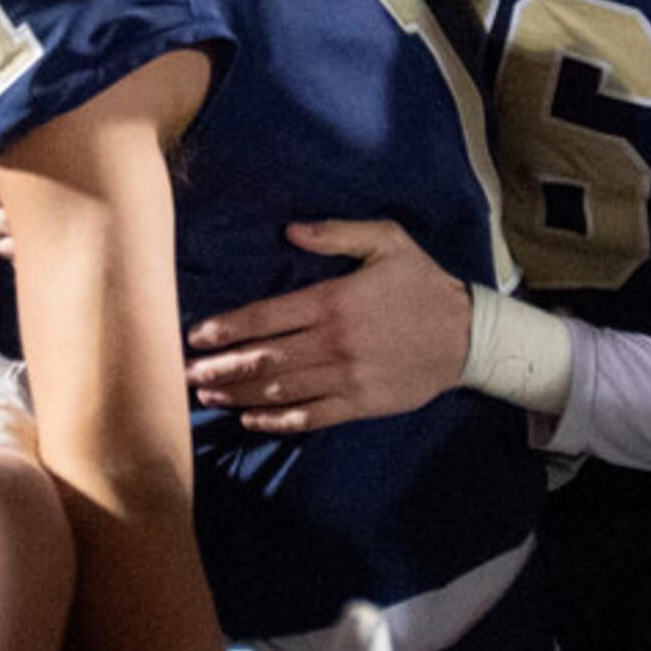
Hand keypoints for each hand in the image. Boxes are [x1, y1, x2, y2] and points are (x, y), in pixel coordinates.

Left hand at [184, 220, 471, 431]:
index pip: (266, 317)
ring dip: (238, 395)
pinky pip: (310, 417)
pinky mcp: (360, 404)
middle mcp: (334, 343)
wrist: (467, 335)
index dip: (226, 328)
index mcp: (333, 301)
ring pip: (280, 390)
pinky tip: (250, 419)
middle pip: (264, 359)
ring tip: (207, 395)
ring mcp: (346, 377)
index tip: (195, 336)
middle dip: (220, 367)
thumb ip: (336, 233)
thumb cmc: (421, 283)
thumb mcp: (386, 241)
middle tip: (183, 373)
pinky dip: (277, 420)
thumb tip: (289, 230)